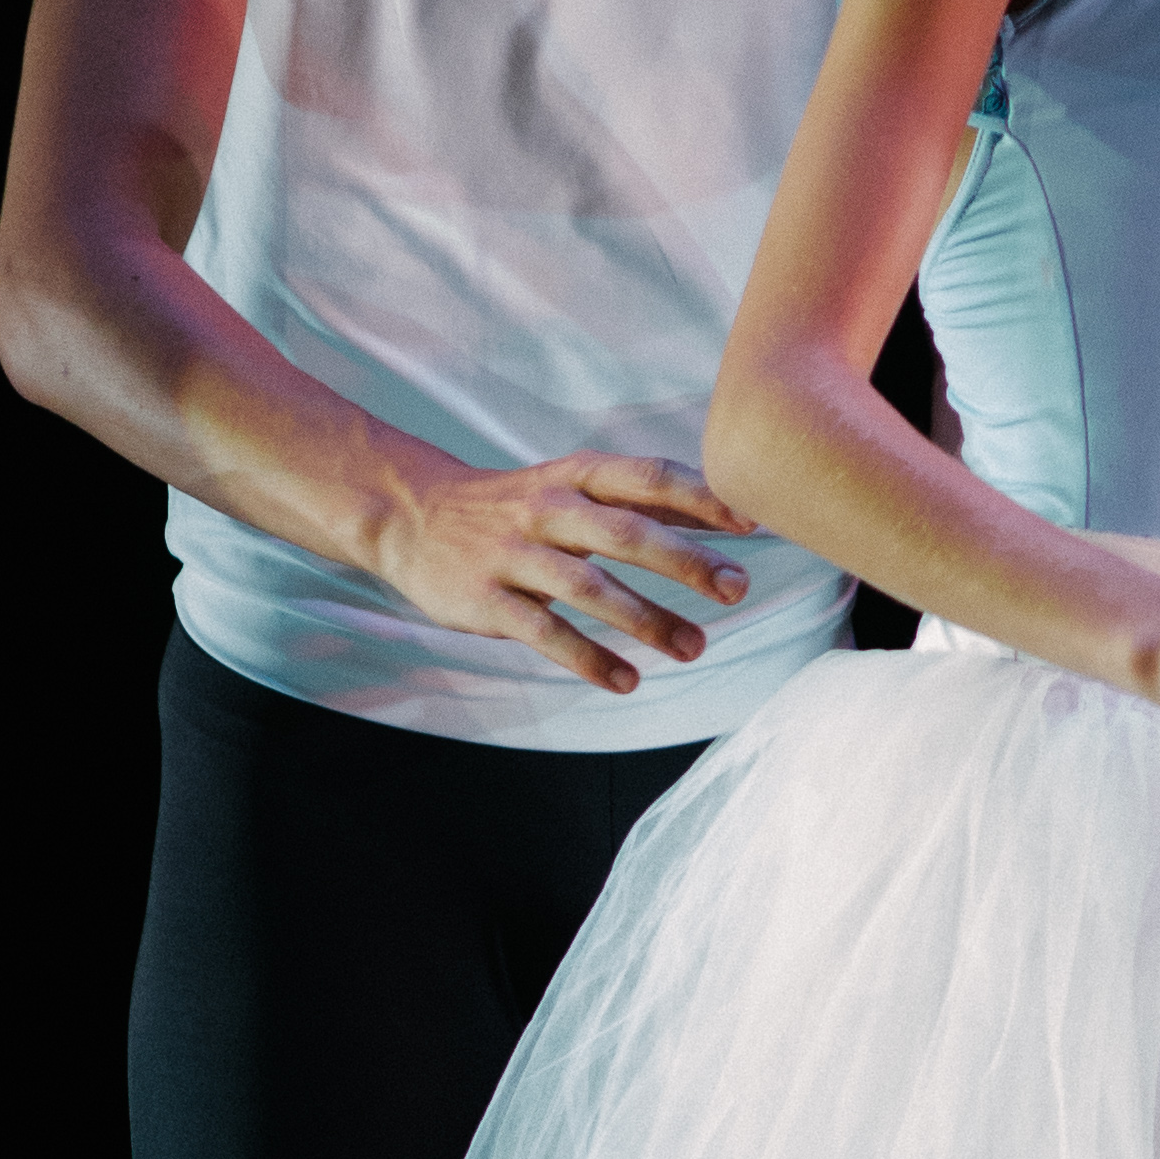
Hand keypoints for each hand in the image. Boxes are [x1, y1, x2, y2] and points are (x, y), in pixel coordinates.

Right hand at [367, 450, 760, 694]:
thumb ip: (635, 500)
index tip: (750, 521)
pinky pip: (546, 633)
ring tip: (694, 648)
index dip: (700, 498)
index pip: (648, 478)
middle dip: (686, 561)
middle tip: (736, 589)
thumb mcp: (567, 485)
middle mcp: (548, 511)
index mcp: (575, 477)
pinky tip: (627, 681)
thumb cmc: (510, 505)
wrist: (409, 516)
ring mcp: (515, 555)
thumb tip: (720, 508)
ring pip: (589, 587)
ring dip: (647, 619)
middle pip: (626, 532)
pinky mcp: (487, 600)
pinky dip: (589, 659)